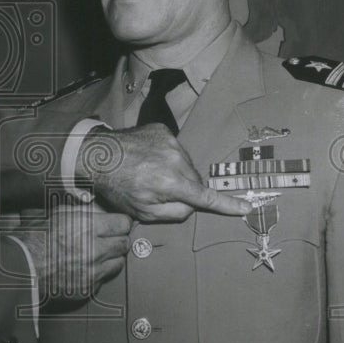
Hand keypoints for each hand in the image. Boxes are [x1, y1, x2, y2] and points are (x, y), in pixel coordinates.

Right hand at [11, 204, 130, 300]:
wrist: (20, 269)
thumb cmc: (31, 241)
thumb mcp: (55, 214)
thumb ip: (80, 212)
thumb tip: (96, 209)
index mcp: (86, 226)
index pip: (123, 223)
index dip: (121, 222)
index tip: (119, 223)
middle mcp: (94, 249)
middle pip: (124, 243)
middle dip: (118, 239)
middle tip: (110, 238)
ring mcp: (93, 270)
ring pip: (119, 262)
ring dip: (112, 257)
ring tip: (100, 253)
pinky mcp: (88, 287)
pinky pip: (104, 278)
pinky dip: (99, 273)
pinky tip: (87, 267)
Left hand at [75, 123, 250, 221]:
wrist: (97, 155)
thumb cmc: (118, 187)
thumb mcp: (143, 212)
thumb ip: (174, 212)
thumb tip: (193, 206)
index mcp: (173, 183)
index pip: (207, 197)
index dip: (228, 205)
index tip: (246, 208)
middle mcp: (177, 159)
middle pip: (195, 181)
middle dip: (185, 189)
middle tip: (161, 191)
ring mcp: (171, 141)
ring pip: (186, 164)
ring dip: (176, 171)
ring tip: (151, 173)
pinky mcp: (163, 130)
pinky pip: (175, 147)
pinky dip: (167, 155)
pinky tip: (149, 159)